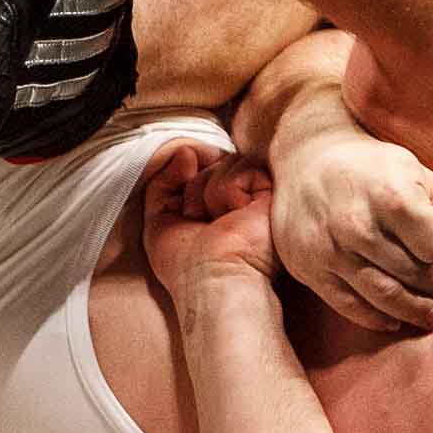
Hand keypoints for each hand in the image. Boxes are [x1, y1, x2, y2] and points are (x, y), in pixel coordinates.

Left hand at [142, 145, 278, 302]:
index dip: (185, 181)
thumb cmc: (187, 266)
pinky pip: (243, 168)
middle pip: (210, 163)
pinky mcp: (273, 194)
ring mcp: (257, 196)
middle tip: (203, 223)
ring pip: (226, 162)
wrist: (213, 281)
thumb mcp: (159, 222)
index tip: (185, 211)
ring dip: (211, 193)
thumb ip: (162, 183)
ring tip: (221, 223)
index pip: (199, 169)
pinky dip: (229, 191)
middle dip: (196, 190)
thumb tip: (185, 151)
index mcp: (215, 208)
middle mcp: (238, 201)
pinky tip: (237, 215)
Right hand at [271, 128, 432, 332]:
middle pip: (410, 273)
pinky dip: (376, 318)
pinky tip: (393, 319)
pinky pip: (348, 305)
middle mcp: (357, 223)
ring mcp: (329, 249)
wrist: (308, 159)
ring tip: (431, 315)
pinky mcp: (308, 268)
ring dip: (413, 310)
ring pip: (382, 295)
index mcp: (390, 194)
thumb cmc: (377, 170)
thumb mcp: (422, 176)